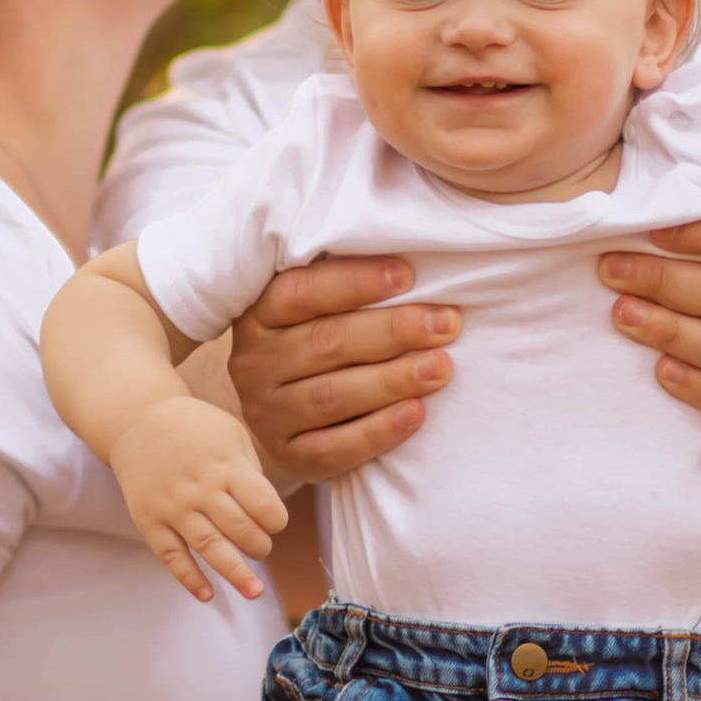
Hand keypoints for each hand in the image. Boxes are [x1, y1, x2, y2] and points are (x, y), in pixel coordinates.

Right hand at [112, 395, 291, 600]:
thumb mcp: (232, 433)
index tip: (274, 522)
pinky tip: (207, 595)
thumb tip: (267, 514)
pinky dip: (189, 578)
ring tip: (254, 591)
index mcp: (226, 465)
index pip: (263, 505)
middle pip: (240, 529)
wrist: (136, 421)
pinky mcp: (149, 521)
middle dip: (259, 546)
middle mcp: (200, 488)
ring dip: (235, 572)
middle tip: (260, 546)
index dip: (276, 521)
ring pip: (209, 547)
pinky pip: (171, 556)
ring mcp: (173, 507)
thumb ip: (251, 472)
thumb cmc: (194, 429)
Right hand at [227, 256, 462, 481]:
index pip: (301, 292)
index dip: (356, 282)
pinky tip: (417, 413)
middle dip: (392, 331)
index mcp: (259, 316)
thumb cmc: (317, 342)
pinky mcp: (290, 456)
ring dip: (392, 381)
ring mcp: (268, 414)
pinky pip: (334, 448)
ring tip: (441, 367)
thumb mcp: (314, 309)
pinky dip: (378, 431)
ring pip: (332, 396)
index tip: (409, 275)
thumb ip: (344, 281)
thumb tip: (409, 243)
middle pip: (325, 343)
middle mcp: (254, 364)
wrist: (285, 415)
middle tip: (446, 324)